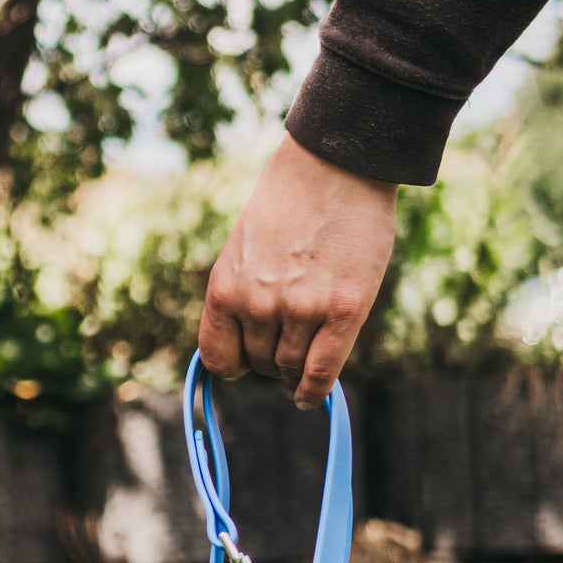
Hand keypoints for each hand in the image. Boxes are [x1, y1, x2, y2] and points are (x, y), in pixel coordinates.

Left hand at [198, 134, 397, 407]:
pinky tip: (310, 397)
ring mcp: (302, 309)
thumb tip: (248, 343)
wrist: (335, 164)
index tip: (247, 363)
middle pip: (260, 364)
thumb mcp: (245, 248)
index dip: (235, 365)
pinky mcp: (344, 310)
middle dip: (271, 362)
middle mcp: (258, 305)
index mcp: (226, 288)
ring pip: (290, 369)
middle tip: (288, 348)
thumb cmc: (290, 203)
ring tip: (301, 368)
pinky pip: (322, 371)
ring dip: (294, 374)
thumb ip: (242, 293)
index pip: (218, 357)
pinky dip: (314, 391)